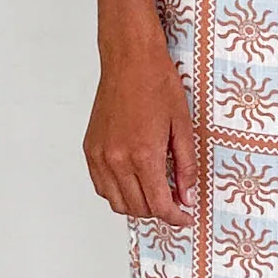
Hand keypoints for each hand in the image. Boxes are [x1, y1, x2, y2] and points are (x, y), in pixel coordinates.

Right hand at [84, 35, 197, 224]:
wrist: (130, 60)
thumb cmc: (157, 85)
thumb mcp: (182, 127)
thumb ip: (185, 167)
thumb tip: (187, 196)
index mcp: (144, 155)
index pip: (159, 205)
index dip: (176, 217)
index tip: (185, 217)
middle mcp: (118, 160)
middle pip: (138, 208)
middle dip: (159, 212)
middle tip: (175, 203)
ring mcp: (100, 155)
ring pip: (116, 203)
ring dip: (137, 206)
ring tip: (155, 194)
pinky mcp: (90, 149)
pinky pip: (101, 186)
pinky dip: (117, 193)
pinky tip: (133, 182)